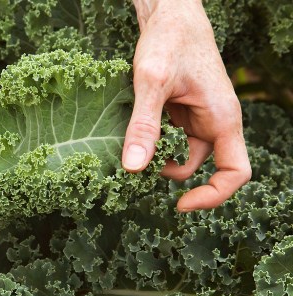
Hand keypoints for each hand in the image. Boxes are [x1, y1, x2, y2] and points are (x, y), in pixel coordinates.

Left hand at [124, 0, 250, 211]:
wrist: (169, 13)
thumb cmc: (169, 40)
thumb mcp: (151, 82)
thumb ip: (143, 125)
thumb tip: (133, 168)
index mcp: (223, 118)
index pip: (235, 172)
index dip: (213, 195)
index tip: (181, 204)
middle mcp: (216, 121)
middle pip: (206, 168)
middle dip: (176, 177)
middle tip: (141, 173)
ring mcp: (200, 117)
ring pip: (185, 155)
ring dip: (161, 160)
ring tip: (133, 152)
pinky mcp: (184, 112)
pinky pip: (173, 139)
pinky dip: (155, 144)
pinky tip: (134, 137)